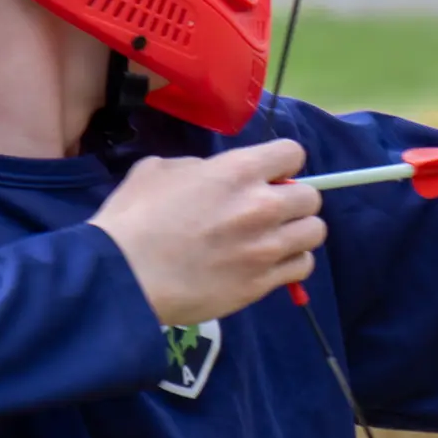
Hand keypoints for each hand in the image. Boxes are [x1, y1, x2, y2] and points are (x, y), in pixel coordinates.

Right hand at [89, 138, 327, 325]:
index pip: (293, 153)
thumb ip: (198, 168)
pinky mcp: (262, 283)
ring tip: (274, 239)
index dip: (282, 163)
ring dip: (297, 232)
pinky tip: (269, 265)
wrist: (122, 278)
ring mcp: (266, 248)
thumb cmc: (133, 219)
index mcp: (239, 171)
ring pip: (315, 232)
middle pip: (311, 196)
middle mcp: (263, 206)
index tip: (268, 176)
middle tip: (269, 212)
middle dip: (293, 200)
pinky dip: (291, 264)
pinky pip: (301, 267)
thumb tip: (213, 175)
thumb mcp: (158, 171)